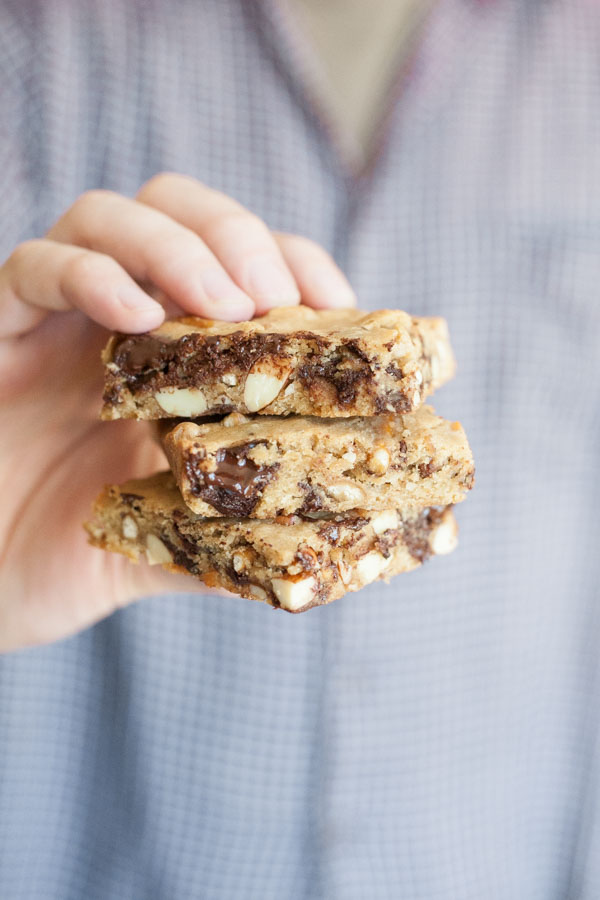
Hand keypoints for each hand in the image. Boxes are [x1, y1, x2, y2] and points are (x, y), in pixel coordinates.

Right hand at [0, 173, 354, 651]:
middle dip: (233, 235)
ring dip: (174, 247)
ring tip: (222, 303)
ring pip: (105, 217)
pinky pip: (33, 270)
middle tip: (270, 294)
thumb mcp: (176, 541)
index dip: (293, 261)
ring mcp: (54, 320)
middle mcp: (117, 319)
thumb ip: (238, 528)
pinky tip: (136, 315)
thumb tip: (323, 539)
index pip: (239, 263)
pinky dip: (89, 275)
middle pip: (175, 208)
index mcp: (172, 351)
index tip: (335, 300)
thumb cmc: (73, 556)